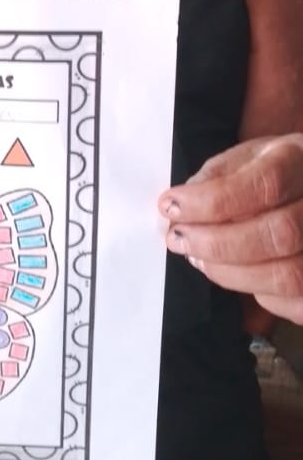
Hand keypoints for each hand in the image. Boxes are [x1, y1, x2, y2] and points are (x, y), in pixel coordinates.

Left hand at [159, 135, 302, 323]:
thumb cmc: (280, 172)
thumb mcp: (249, 157)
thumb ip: (217, 177)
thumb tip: (179, 211)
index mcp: (302, 160)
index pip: (265, 184)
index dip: (212, 201)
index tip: (171, 206)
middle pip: (279, 235)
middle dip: (216, 243)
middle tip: (179, 239)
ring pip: (289, 276)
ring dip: (230, 273)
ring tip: (199, 259)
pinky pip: (296, 302)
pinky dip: (259, 294)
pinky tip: (238, 274)